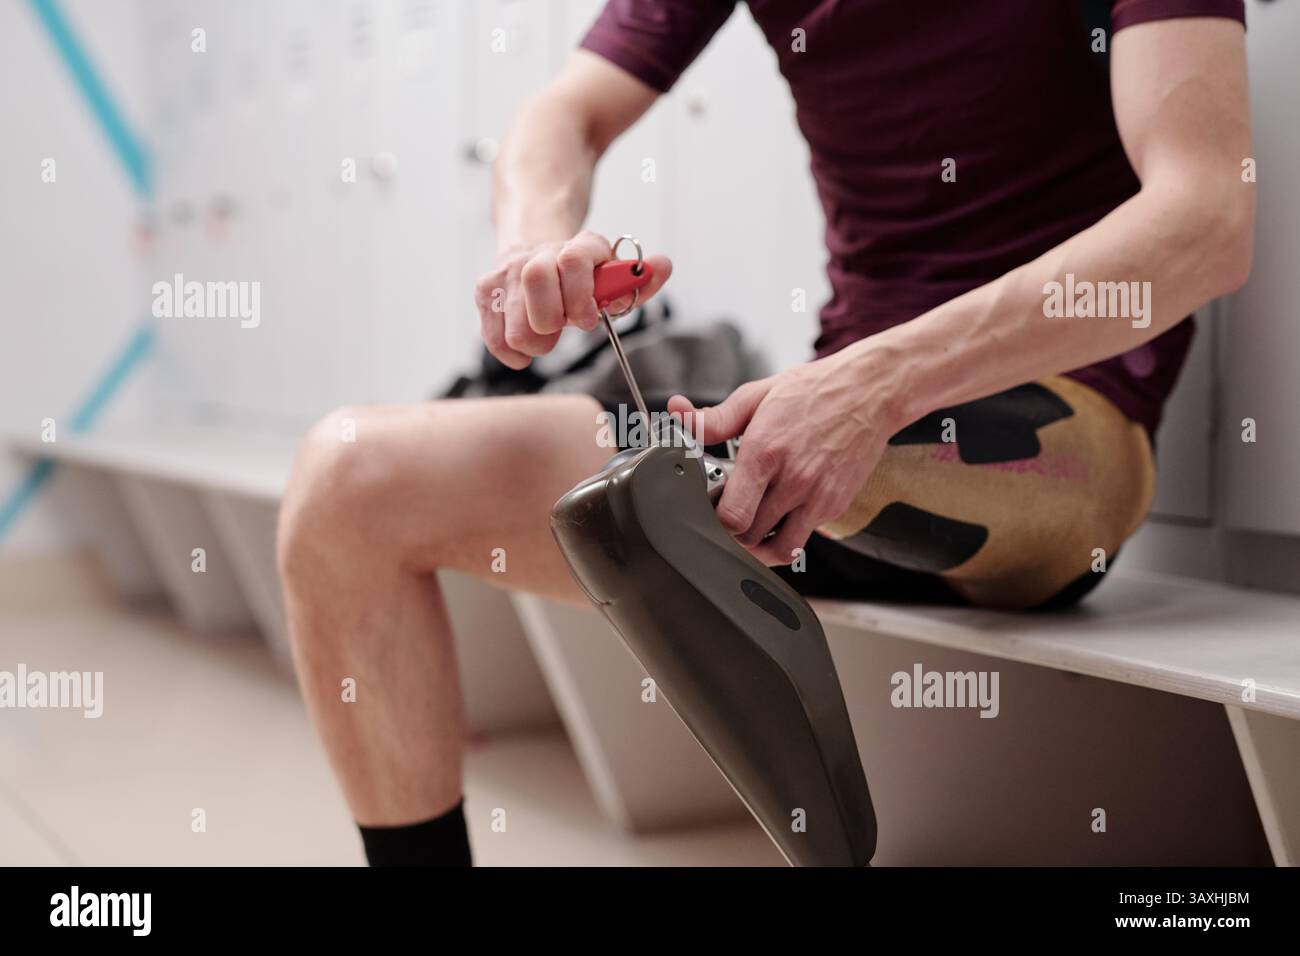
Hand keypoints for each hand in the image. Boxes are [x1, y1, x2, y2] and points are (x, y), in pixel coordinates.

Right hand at [474, 231, 672, 368]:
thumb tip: (664, 266)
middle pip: (535, 281)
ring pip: (516, 324)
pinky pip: (495, 337)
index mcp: (576, 247)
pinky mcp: (486, 291)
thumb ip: (640, 279)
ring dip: (535, 343)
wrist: (536, 253)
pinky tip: (526, 351)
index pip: (572, 261)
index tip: (586, 321)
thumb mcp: (613, 278)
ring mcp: (507, 272)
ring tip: (547, 337)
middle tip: (562, 328)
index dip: (580, 297)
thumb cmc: (582, 278)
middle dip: (552, 319)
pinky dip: (511, 353)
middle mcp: (537, 254)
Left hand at [668, 353, 899, 565]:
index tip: (710, 510)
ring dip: (758, 546)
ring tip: (749, 529)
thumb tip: (678, 413)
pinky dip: (785, 538)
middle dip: (732, 531)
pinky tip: (777, 518)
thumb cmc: (815, 392)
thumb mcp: (757, 396)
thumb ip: (714, 417)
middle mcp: (793, 480)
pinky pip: (802, 539)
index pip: (732, 516)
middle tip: (728, 515)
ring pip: (777, 549)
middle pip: (749, 536)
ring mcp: (817, 497)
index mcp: (766, 452)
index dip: (714, 521)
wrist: (869, 392)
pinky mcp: (834, 506)